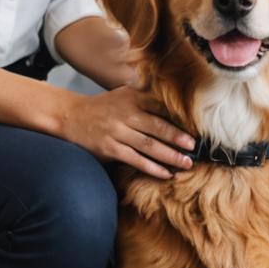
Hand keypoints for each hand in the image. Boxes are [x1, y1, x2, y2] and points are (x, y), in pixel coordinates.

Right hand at [53, 87, 194, 179]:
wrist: (71, 117)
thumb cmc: (103, 107)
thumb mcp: (124, 93)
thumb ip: (146, 96)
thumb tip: (176, 102)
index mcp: (132, 97)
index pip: (160, 106)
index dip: (179, 116)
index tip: (197, 124)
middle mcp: (126, 113)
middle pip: (158, 126)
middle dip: (178, 137)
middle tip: (195, 146)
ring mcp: (117, 132)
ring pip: (149, 145)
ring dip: (170, 155)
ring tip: (186, 163)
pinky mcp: (110, 148)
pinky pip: (135, 160)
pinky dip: (152, 167)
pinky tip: (166, 173)